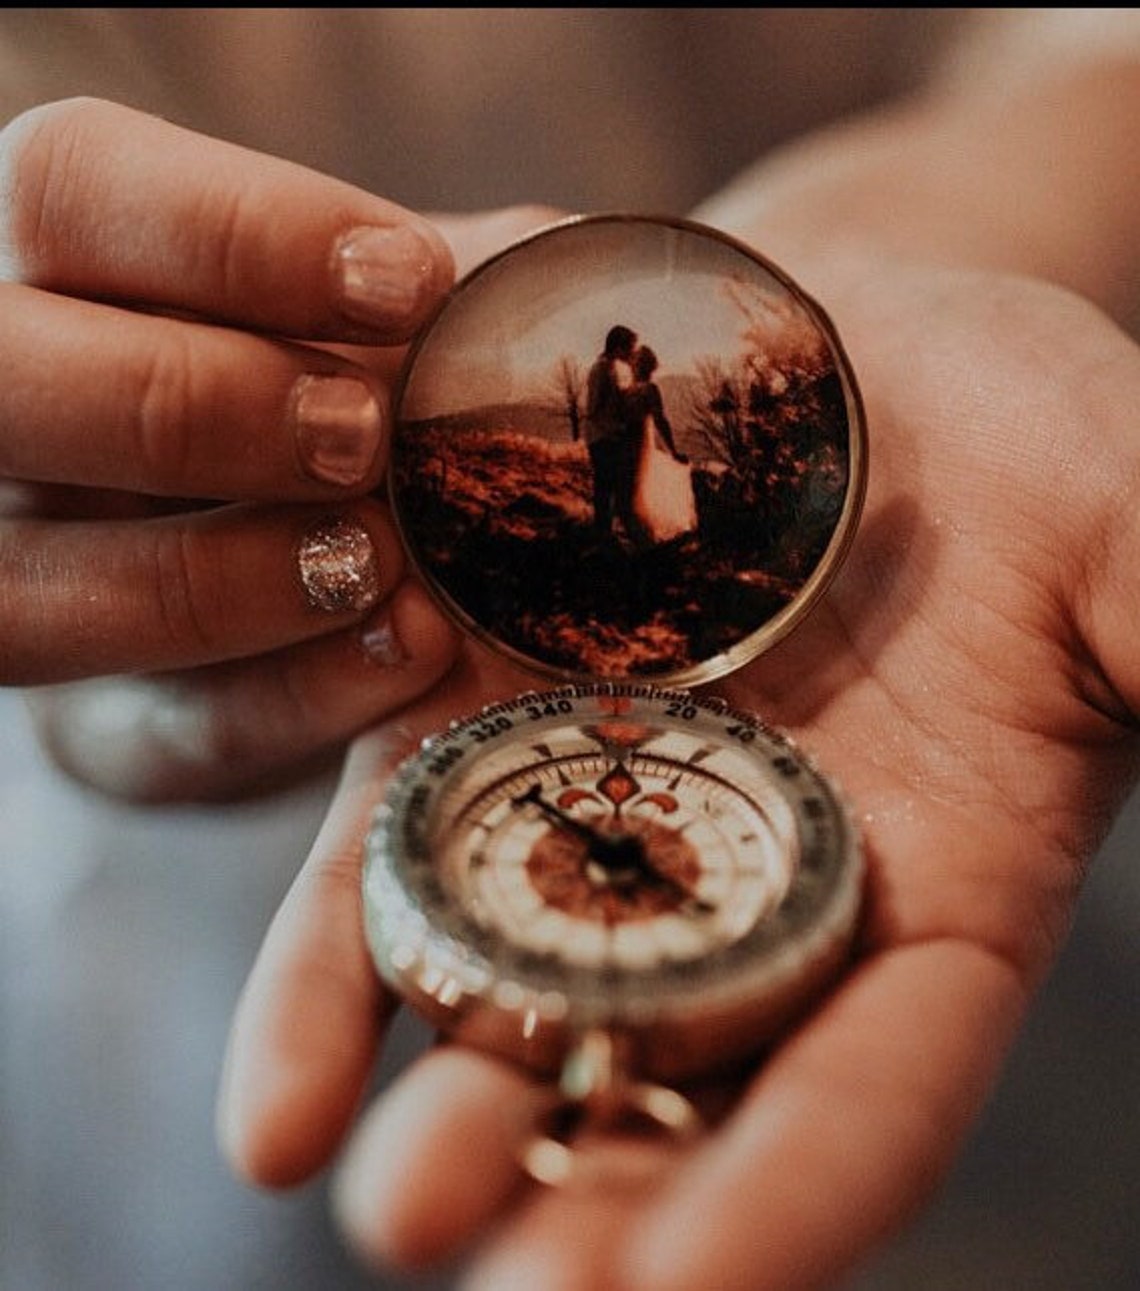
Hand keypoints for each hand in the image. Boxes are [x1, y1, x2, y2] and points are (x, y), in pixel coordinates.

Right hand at [0, 97, 519, 799]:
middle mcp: (13, 420)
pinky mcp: (101, 726)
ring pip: (34, 593)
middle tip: (367, 435)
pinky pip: (162, 729)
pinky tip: (408, 649)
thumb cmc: (370, 406)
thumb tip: (546, 282)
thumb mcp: (399, 323)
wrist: (357, 575)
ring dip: (222, 577)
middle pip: (11, 383)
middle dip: (199, 406)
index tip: (411, 283)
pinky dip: (294, 695)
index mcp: (69, 271)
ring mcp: (37, 579)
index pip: (74, 189)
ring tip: (385, 559)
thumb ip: (449, 291)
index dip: (239, 232)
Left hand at [215, 242, 1139, 1287]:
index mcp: (925, 893)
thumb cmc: (1018, 439)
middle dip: (589, 1197)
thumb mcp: (1123, 527)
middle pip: (669, 1084)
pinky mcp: (472, 742)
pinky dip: (336, 982)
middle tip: (512, 1283)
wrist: (848, 348)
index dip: (789, 1196)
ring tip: (374, 1201)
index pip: (867, 1086)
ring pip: (510, 1005)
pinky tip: (274, 1094)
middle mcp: (745, 895)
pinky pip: (390, 880)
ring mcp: (595, 823)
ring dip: (445, 1113)